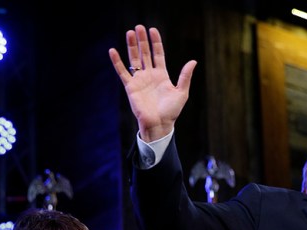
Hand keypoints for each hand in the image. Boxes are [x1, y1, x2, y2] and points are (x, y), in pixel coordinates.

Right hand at [108, 25, 196, 141]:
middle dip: (142, 40)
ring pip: (134, 59)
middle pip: (145, 53)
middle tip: (139, 27)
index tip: (153, 30)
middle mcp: (150, 75)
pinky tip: (113, 51)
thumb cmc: (171, 111)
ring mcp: (140, 80)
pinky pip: (122, 72)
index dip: (156, 42)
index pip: (158, 54)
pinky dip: (117, 62)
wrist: (159, 125)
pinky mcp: (131, 87)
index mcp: (162, 75)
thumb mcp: (181, 92)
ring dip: (131, 46)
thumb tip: (193, 61)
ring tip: (130, 32)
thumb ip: (185, 76)